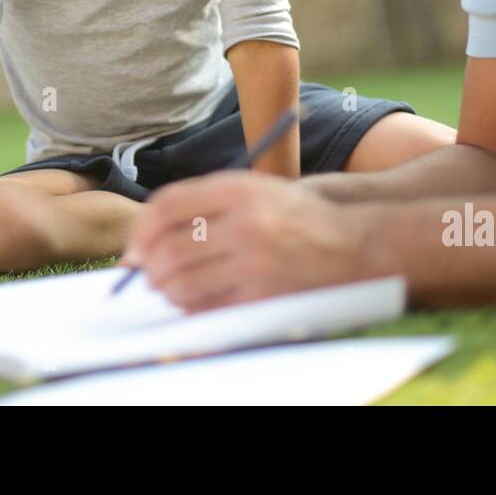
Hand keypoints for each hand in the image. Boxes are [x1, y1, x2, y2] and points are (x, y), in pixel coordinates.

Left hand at [120, 171, 371, 311]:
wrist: (359, 247)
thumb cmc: (300, 220)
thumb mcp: (257, 192)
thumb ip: (205, 206)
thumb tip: (146, 239)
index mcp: (239, 188)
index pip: (165, 205)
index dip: (140, 230)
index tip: (136, 246)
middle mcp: (246, 221)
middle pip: (167, 248)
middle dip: (147, 267)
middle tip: (147, 275)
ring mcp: (256, 260)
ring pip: (181, 282)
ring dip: (165, 291)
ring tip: (169, 289)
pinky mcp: (266, 294)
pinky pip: (207, 307)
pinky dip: (190, 307)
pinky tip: (195, 301)